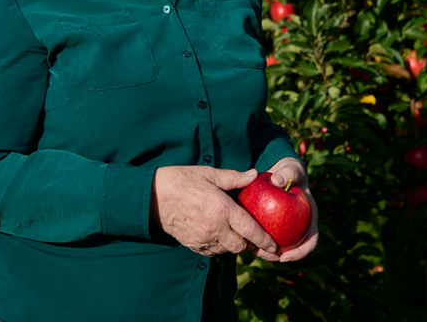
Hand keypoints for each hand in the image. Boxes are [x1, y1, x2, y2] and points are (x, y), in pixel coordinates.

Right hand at [150, 166, 275, 256]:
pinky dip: (219, 247)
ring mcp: (203, 239)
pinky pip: (213, 252)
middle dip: (250, 244)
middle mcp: (215, 228)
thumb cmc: (181, 180)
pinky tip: (218, 234)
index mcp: (222, 210)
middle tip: (254, 237)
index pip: (251, 230)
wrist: (152, 197)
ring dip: (234, 245)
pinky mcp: (193, 245)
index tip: (275, 245)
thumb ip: (234, 177)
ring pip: (227, 251)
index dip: (265, 240)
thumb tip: (254, 175)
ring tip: (235, 234)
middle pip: (241, 246)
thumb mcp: (209, 174)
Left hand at [252, 156, 318, 262]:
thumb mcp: (292, 169)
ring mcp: (286, 228)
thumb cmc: (290, 171)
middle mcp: (299, 227)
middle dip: (277, 256)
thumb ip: (287, 173)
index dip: (300, 252)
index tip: (284, 257)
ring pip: (277, 244)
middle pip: (291, 248)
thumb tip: (277, 181)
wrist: (281, 172)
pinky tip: (244, 237)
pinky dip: (257, 236)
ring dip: (265, 251)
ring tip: (251, 250)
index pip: (310, 240)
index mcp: (309, 218)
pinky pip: (264, 233)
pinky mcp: (271, 225)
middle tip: (261, 253)